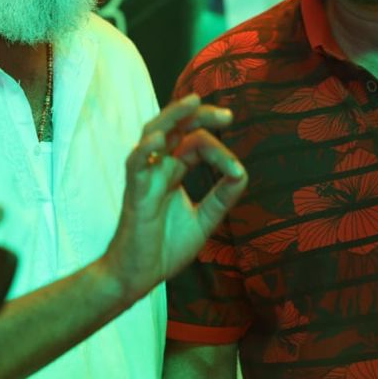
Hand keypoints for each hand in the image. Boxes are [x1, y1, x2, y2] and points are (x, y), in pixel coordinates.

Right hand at [101, 93, 246, 302]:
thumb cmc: (165, 247)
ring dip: (172, 116)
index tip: (237, 172)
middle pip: (177, 127)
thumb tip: (243, 173)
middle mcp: (159, 167)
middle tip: (228, 115)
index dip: (220, 152)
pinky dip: (146, 149)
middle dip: (200, 116)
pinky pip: (136, 164)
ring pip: (154, 133)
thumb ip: (222, 197)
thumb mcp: (204, 220)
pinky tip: (160, 140)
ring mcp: (145, 176)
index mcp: (175, 170)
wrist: (140, 276)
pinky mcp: (135, 192)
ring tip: (192, 103)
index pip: (197, 143)